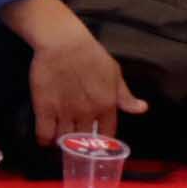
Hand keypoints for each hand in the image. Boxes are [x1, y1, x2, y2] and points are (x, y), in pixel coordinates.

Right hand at [25, 31, 147, 146]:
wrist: (62, 41)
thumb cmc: (90, 54)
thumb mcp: (114, 72)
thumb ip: (125, 95)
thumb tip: (142, 109)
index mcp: (106, 106)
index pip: (107, 136)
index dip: (101, 141)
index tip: (95, 142)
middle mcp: (87, 114)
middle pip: (84, 142)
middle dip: (80, 146)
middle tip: (75, 143)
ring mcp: (65, 112)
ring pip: (64, 141)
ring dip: (62, 143)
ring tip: (60, 140)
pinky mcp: (44, 108)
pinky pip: (44, 134)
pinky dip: (44, 139)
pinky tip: (45, 138)